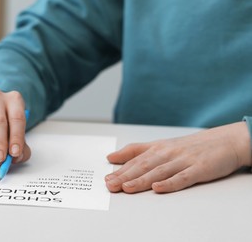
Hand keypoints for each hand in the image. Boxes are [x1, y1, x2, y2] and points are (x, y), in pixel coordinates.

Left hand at [105, 122, 250, 193]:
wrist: (224, 141)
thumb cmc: (190, 146)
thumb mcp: (161, 145)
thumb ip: (135, 151)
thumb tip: (111, 157)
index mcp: (158, 148)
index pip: (135, 159)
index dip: (120, 169)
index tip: (106, 178)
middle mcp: (167, 153)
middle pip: (144, 165)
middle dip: (125, 176)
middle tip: (111, 185)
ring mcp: (183, 160)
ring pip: (159, 172)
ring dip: (142, 180)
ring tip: (127, 187)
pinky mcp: (198, 169)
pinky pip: (183, 177)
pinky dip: (170, 183)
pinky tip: (158, 188)